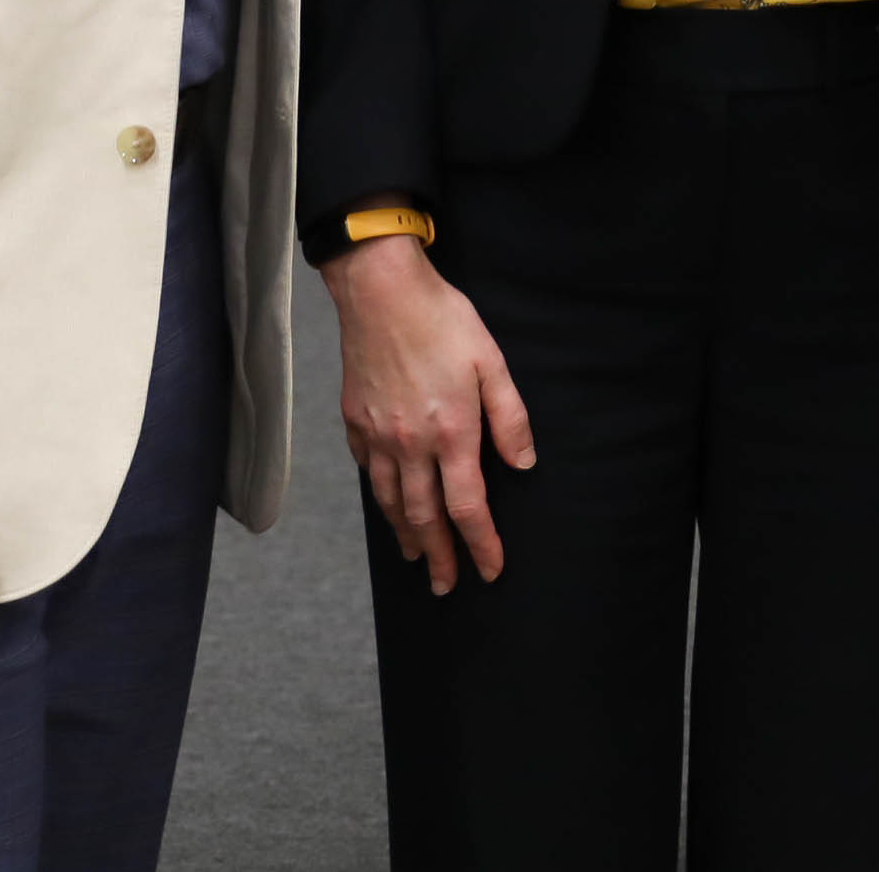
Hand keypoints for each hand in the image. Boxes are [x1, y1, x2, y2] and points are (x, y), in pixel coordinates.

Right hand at [324, 231, 534, 593]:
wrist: (381, 292)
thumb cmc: (443, 320)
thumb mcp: (492, 361)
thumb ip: (509, 417)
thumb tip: (523, 463)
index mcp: (451, 432)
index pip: (468, 506)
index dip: (481, 544)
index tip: (491, 570)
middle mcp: (410, 444)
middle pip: (425, 517)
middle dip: (440, 557)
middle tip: (447, 587)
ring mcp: (378, 436)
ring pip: (392, 502)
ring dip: (408, 536)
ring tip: (418, 559)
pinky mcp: (355, 422)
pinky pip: (368, 474)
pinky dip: (381, 499)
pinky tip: (389, 506)